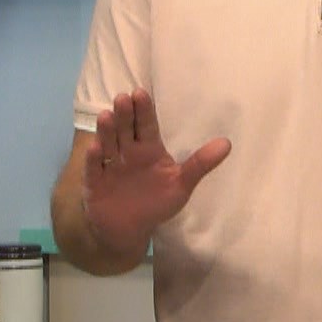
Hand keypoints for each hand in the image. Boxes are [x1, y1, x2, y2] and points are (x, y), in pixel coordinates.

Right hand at [84, 89, 229, 250]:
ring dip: (107, 131)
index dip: (144, 110)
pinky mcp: (95, 183)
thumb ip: (201, 163)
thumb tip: (227, 143)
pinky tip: (95, 148)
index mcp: (148, 149)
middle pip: (126, 130)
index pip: (146, 126)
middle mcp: (128, 152)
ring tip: (107, 115)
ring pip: (108, 144)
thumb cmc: (156, 202)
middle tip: (123, 98)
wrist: (129, 229)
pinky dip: (93, 159)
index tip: (140, 93)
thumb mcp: (181, 184)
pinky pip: (94, 169)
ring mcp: (110, 166)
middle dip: (125, 115)